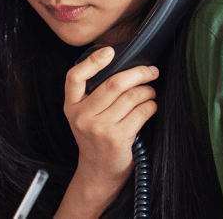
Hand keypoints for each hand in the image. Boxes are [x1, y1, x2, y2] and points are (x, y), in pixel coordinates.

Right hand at [64, 46, 158, 185]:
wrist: (97, 172)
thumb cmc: (94, 136)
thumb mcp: (83, 115)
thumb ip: (93, 93)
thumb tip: (122, 64)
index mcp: (71, 106)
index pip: (75, 77)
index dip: (92, 61)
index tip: (110, 51)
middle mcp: (82, 116)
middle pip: (113, 83)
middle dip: (138, 73)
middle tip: (151, 71)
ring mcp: (99, 128)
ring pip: (131, 97)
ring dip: (147, 90)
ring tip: (151, 91)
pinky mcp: (117, 139)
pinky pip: (140, 113)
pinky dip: (150, 106)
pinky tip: (151, 106)